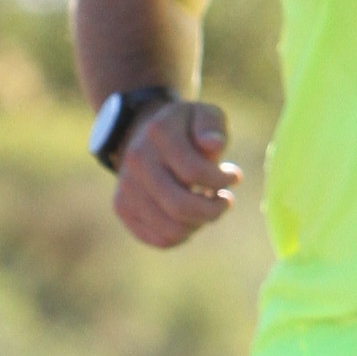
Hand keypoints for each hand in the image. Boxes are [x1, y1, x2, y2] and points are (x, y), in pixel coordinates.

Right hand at [112, 99, 239, 249]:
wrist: (146, 136)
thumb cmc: (187, 130)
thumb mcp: (205, 116)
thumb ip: (212, 126)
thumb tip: (213, 144)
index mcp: (158, 133)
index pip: (195, 171)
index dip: (222, 180)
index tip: (234, 176)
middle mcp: (136, 160)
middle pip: (181, 206)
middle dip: (213, 210)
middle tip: (225, 201)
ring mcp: (125, 186)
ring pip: (172, 230)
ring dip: (199, 223)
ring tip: (206, 206)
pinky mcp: (122, 208)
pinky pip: (161, 239)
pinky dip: (184, 234)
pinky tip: (190, 217)